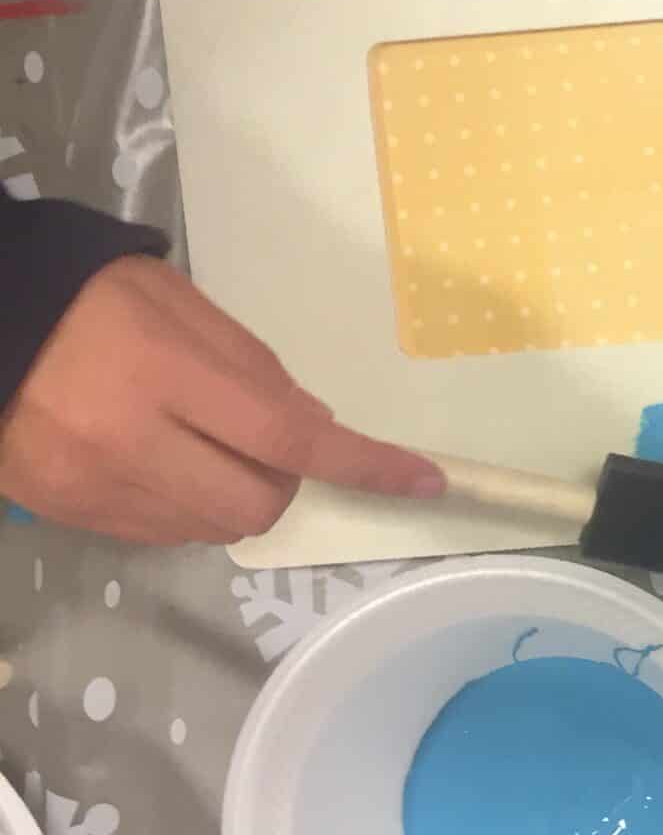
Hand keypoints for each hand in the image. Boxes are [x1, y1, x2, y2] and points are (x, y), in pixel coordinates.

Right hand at [0, 259, 444, 546]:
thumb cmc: (88, 299)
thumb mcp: (180, 306)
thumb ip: (254, 369)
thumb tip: (315, 425)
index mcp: (164, 375)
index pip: (290, 438)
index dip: (364, 464)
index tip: (424, 482)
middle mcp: (127, 443)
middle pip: (257, 505)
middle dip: (282, 481)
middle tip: (258, 439)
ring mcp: (92, 487)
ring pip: (210, 529)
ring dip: (230, 495)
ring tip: (196, 442)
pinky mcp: (65, 513)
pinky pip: (160, 535)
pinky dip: (183, 507)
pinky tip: (157, 460)